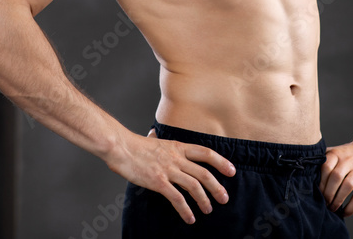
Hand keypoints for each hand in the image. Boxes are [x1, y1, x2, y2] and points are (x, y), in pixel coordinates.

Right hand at [108, 129, 235, 224]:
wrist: (120, 147)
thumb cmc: (135, 146)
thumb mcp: (154, 140)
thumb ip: (160, 142)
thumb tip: (153, 134)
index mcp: (178, 147)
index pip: (206, 153)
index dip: (221, 162)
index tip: (232, 171)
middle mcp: (176, 158)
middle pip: (204, 172)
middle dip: (217, 187)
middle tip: (224, 198)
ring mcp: (168, 169)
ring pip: (193, 186)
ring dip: (204, 200)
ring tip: (209, 209)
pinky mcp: (158, 181)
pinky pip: (176, 198)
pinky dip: (185, 209)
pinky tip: (190, 217)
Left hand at [319, 138, 352, 216]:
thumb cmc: (351, 154)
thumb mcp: (337, 152)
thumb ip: (325, 162)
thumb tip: (308, 181)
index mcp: (337, 153)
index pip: (325, 167)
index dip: (320, 183)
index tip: (316, 194)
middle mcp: (349, 159)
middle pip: (335, 177)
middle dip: (328, 194)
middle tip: (324, 203)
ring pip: (347, 186)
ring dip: (338, 201)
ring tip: (333, 208)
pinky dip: (351, 207)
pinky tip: (345, 212)